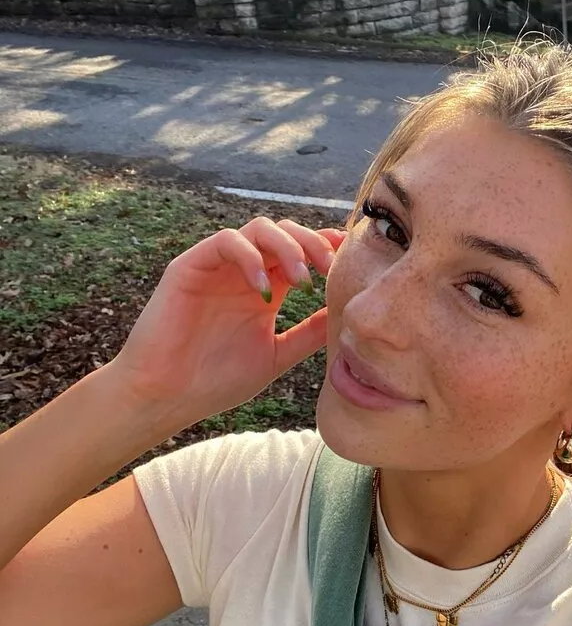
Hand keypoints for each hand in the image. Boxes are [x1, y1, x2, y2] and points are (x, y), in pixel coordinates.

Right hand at [107, 217, 346, 427]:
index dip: (327, 249)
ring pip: (259, 228)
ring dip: (288, 247)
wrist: (167, 397)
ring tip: (303, 281)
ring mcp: (218, 267)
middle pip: (287, 233)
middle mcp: (244, 272)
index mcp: (266, 289)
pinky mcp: (190, 266)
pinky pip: (225, 241)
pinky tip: (264, 288)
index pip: (302, 253)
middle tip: (331, 270)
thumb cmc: (217, 381)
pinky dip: (250, 256)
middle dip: (315, 244)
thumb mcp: (278, 355)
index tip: (350, 261)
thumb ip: (309, 333)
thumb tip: (346, 315)